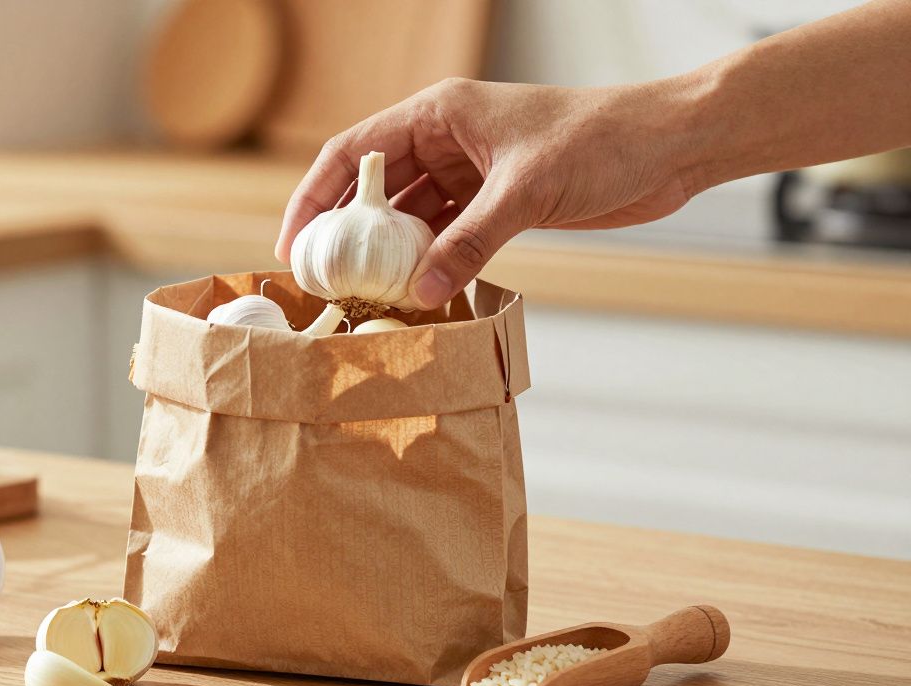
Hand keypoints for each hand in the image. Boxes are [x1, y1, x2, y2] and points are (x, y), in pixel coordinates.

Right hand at [274, 77, 703, 308]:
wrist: (668, 146)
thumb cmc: (602, 139)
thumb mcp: (526, 190)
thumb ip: (469, 242)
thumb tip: (420, 291)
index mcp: (439, 113)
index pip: (354, 152)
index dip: (315, 197)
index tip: (295, 245)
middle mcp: (445, 139)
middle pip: (374, 188)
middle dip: (347, 233)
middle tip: (324, 281)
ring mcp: (470, 172)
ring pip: (408, 216)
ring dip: (389, 253)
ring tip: (364, 295)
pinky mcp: (496, 201)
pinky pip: (445, 235)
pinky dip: (429, 262)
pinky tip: (415, 291)